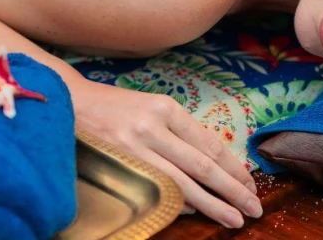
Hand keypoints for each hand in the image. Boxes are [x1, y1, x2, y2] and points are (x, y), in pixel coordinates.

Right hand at [72, 82, 261, 228]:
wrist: (67, 103)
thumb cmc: (113, 108)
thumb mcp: (149, 108)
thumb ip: (179, 133)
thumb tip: (214, 168)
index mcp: (165, 108)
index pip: (210, 144)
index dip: (234, 168)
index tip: (251, 185)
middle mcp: (152, 126)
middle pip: (203, 166)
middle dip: (233, 190)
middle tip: (254, 208)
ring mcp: (134, 147)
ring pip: (184, 183)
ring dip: (213, 204)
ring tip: (235, 219)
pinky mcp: (119, 165)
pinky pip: (157, 189)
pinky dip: (179, 202)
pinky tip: (196, 211)